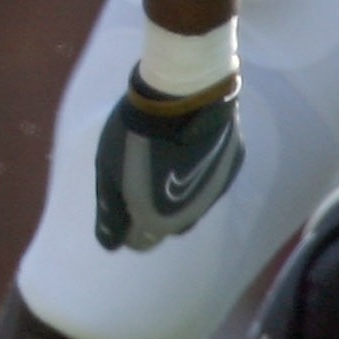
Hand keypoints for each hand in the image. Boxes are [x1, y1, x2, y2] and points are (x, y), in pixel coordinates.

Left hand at [95, 70, 243, 249]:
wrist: (185, 95)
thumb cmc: (136, 132)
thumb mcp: (107, 169)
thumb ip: (109, 210)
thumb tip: (111, 243)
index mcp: (156, 221)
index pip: (139, 242)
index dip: (126, 227)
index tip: (121, 202)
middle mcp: (189, 217)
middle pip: (166, 225)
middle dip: (151, 209)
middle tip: (140, 175)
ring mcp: (214, 194)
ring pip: (190, 205)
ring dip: (176, 191)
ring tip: (164, 156)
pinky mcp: (231, 169)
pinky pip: (209, 179)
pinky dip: (197, 169)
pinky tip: (189, 144)